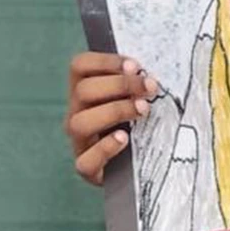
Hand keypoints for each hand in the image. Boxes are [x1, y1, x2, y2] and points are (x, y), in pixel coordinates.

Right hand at [66, 53, 158, 184]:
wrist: (139, 164)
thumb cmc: (142, 122)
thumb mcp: (140, 97)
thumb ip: (140, 82)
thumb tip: (152, 70)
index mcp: (87, 91)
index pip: (80, 66)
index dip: (106, 61)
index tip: (135, 65)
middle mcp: (77, 113)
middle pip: (83, 91)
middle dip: (121, 84)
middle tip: (150, 87)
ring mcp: (80, 142)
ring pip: (80, 122)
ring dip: (115, 111)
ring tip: (143, 109)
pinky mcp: (88, 169)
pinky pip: (85, 161)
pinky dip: (105, 148)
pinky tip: (125, 139)